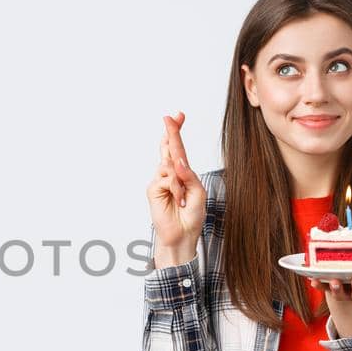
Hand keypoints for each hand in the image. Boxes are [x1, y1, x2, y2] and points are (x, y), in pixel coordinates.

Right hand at [146, 111, 205, 266]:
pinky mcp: (153, 189)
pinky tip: (177, 200)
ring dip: (179, 179)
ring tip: (182, 198)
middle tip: (170, 117)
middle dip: (171, 131)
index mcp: (183, 173)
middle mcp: (170, 173)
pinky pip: (166, 179)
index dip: (178, 131)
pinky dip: (175, 188)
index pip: (179, 149)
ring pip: (169, 164)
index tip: (179, 115)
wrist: (182, 235)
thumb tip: (177, 161)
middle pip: (169, 147)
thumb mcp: (198, 193)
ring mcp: (160, 180)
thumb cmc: (191, 216)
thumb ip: (188, 175)